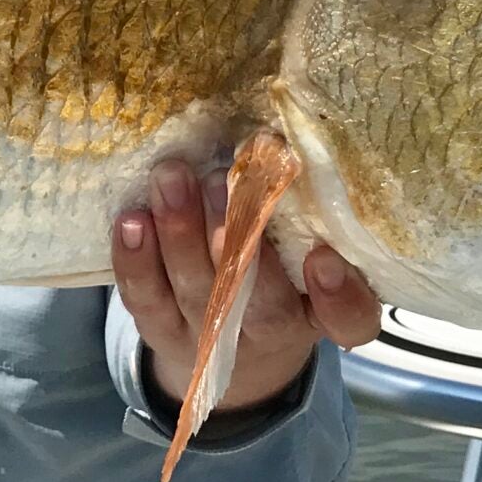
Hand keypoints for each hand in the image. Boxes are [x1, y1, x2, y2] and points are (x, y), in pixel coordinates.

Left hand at [113, 156, 381, 419]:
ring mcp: (213, 337)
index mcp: (321, 310)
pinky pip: (147, 299)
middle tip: (221, 182)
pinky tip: (131, 219)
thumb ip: (301, 209)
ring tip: (171, 177)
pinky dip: (136, 260)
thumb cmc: (278, 273)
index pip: (349, 319)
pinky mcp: (163, 332)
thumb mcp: (303, 247)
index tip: (324, 258)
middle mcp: (272, 331)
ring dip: (181, 232)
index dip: (339, 296)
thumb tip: (270, 135)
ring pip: (198, 292)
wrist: (233, 347)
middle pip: (262, 303)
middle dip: (239, 242)